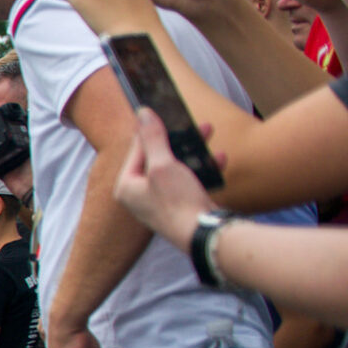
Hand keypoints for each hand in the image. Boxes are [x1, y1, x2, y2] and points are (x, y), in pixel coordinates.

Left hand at [111, 107, 214, 251]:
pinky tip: (220, 158)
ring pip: (177, 167)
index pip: (137, 149)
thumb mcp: (163, 164)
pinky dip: (204, 169)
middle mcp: (139, 195)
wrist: (203, 236)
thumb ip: (153, 138)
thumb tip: (142, 112)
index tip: (163, 112)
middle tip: (194, 122)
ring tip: (209, 131)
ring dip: (194, 149)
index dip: (151, 129)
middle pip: (158, 157)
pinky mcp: (181, 207)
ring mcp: (160, 202)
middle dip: (179, 138)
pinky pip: (190, 181)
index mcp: (126, 186)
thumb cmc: (177, 202)